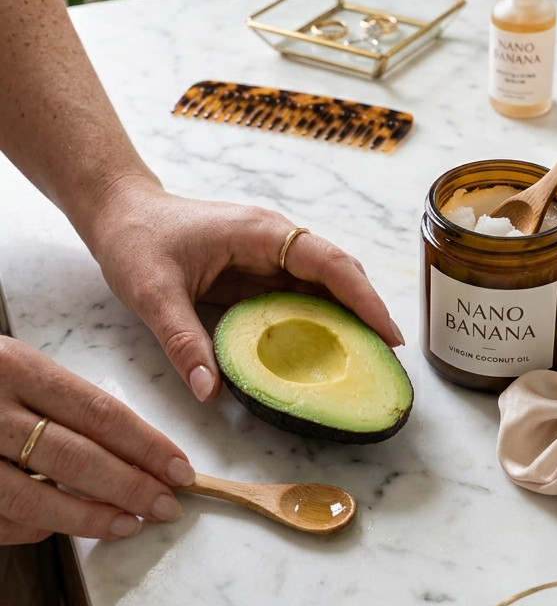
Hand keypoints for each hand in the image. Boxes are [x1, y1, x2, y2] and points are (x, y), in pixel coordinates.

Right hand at [0, 336, 193, 544]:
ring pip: (37, 498)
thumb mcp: (11, 367)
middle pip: (76, 456)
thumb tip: (126, 450)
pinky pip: (0, 518)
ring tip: (129, 525)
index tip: (180, 468)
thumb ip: (57, 402)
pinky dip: (35, 530)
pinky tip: (67, 530)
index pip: (98, 410)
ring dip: (90, 518)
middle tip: (166, 506)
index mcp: (14, 366)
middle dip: (129, 486)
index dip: (146, 444)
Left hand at [87, 178, 404, 402]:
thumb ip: (182, 340)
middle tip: (387, 359)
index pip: (328, 263)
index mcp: (260, 233)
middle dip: (366, 311)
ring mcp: (267, 256)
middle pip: (337, 273)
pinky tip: (325, 353)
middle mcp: (273, 241)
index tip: (388, 334)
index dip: (363, 298)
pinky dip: (317, 321)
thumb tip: (208, 391)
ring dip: (346, 318)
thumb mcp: (152, 292)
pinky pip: (298, 296)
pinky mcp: (256, 273)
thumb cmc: (136, 239)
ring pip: (322, 286)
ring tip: (367, 361)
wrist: (118, 214)